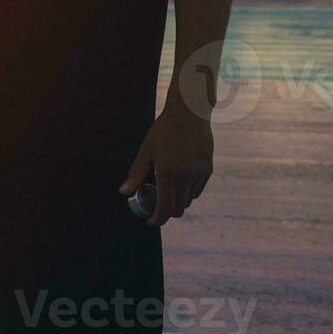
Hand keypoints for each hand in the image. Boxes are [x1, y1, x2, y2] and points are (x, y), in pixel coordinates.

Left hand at [119, 104, 213, 226]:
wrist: (190, 113)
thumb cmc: (164, 130)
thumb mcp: (146, 150)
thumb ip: (136, 173)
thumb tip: (124, 193)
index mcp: (168, 173)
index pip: (165, 208)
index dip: (157, 219)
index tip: (150, 220)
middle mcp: (186, 177)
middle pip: (178, 209)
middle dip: (166, 212)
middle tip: (155, 206)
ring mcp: (199, 174)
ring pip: (188, 200)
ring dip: (177, 202)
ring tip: (166, 191)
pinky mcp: (208, 170)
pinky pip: (197, 190)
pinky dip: (188, 192)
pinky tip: (179, 182)